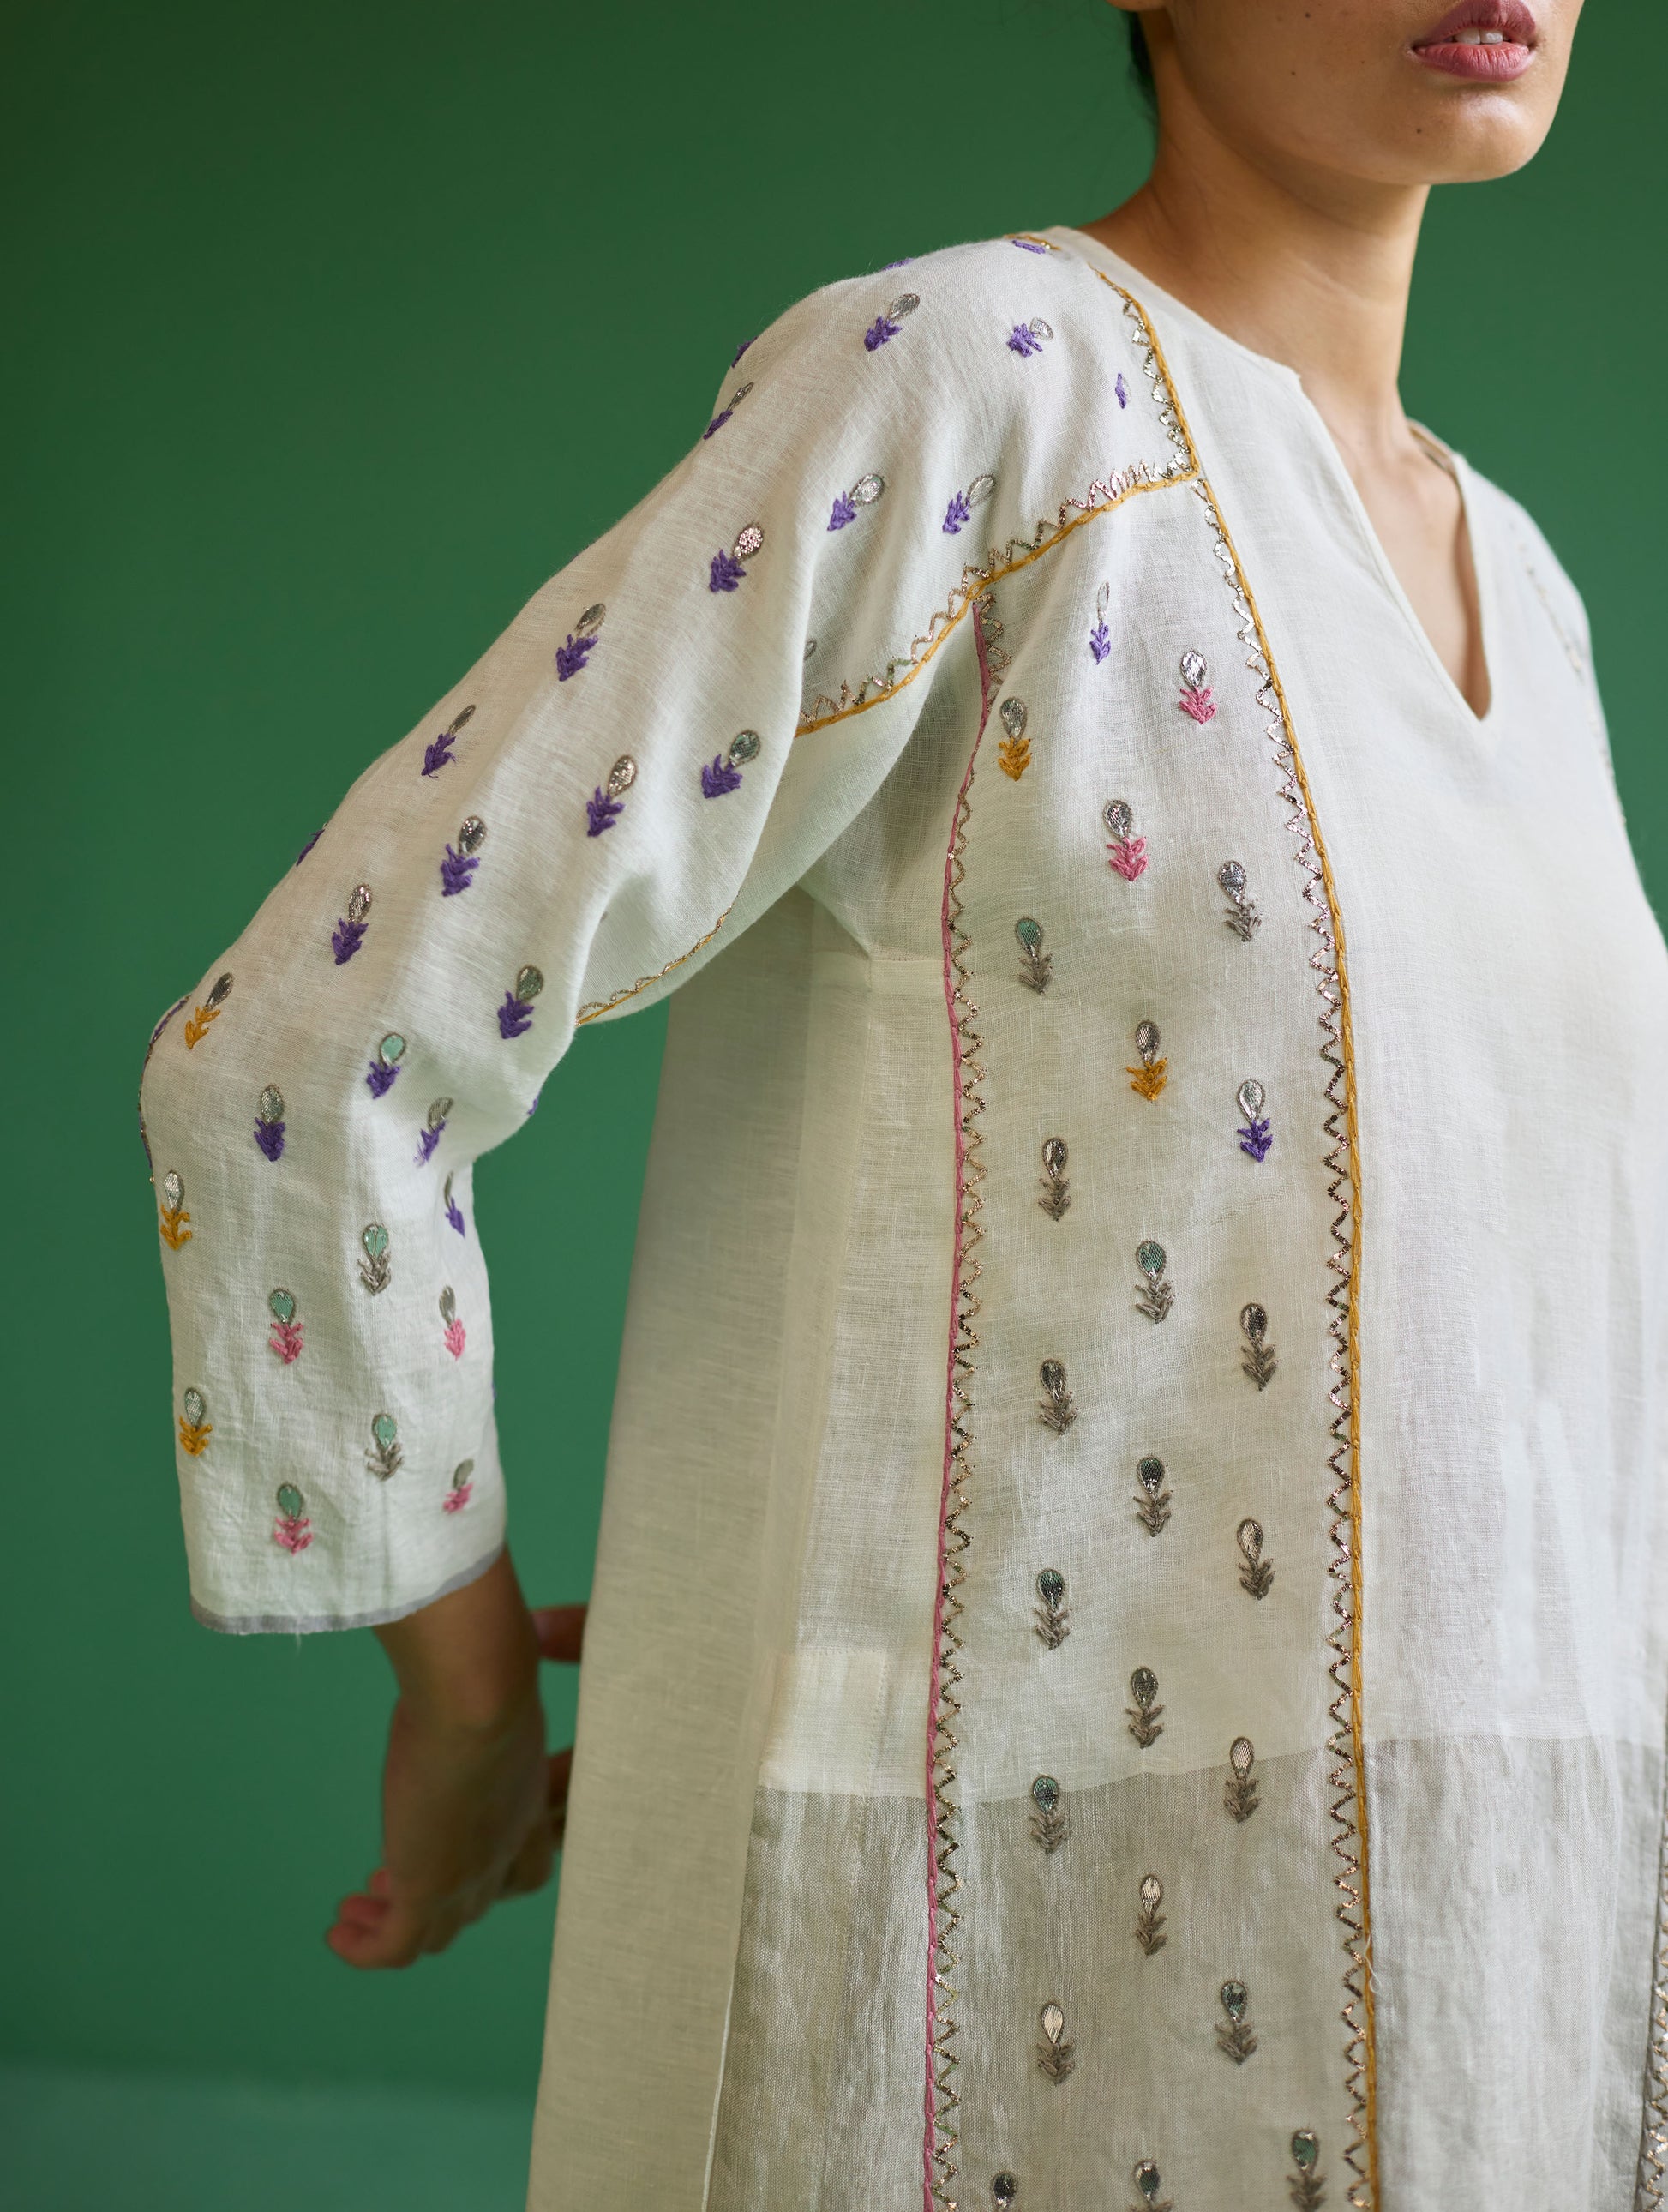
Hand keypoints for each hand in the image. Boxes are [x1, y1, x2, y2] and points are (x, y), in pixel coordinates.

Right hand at [326, 1553, 585, 1967]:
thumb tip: (490, 1633)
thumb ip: (488, 1674)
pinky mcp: (428, 1889)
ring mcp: (470, 1872)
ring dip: (400, 1920)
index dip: (495, 1856)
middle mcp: (507, 1839)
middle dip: (449, 1894)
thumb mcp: (495, 1673)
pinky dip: (368, 1948)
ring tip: (361, 1905)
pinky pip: (398, 1945)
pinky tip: (340, 1933)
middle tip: (398, 1879)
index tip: (450, 1835)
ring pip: (441, 1927)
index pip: (529, 1849)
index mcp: (528, 1790)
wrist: (478, 1687)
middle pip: (488, 1895)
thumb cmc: (489, 1662)